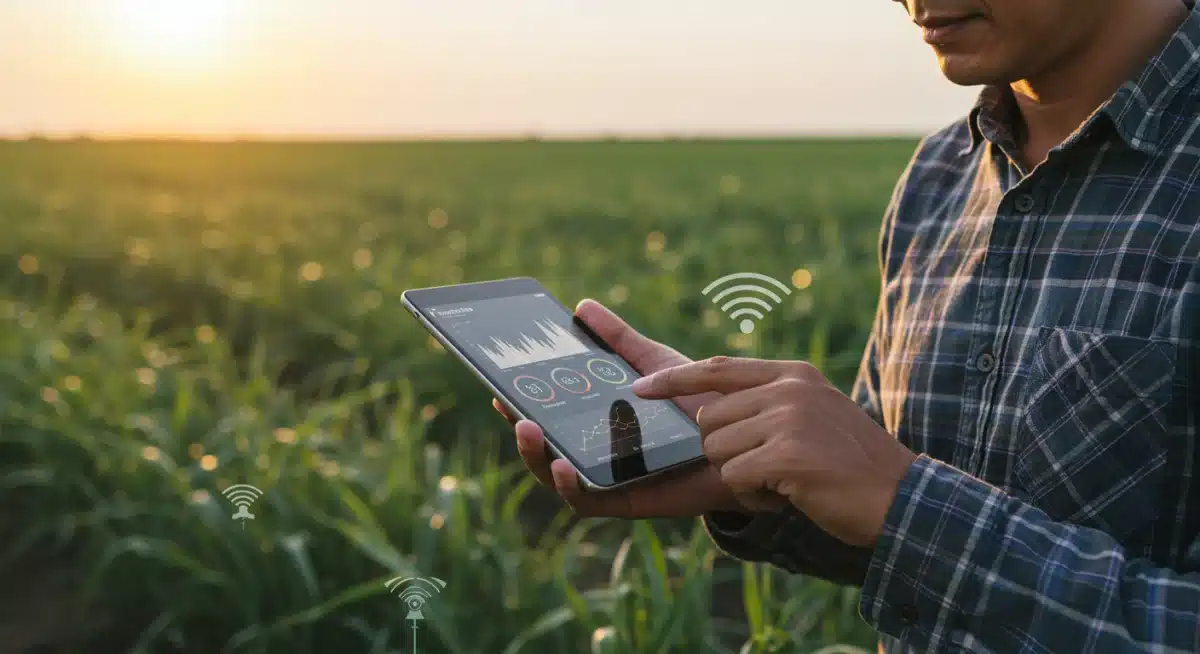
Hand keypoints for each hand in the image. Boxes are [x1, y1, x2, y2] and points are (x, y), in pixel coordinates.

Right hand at [491, 299, 771, 517]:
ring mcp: (609, 477)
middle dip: (520, 428)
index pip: (550, 415)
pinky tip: (563, 465)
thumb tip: (582, 306)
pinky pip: (588, 500)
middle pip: (545, 447)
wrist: (745, 438)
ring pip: (556, 476)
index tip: (500, 386)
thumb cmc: (699, 403)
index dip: (520, 404)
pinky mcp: (627, 501)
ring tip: (529, 430)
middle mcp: (597, 452)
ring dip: (535, 457)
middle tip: (510, 406)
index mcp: (597, 422)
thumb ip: (620, 339)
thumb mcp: (655, 364)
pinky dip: (570, 485)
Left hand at [631, 356, 918, 546]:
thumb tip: (707, 412)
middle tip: (770, 469)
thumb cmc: (851, 465)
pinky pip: (735, 477)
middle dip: (726, 453)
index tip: (641, 387)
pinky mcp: (787, 455)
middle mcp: (789, 389)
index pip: (716, 369)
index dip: (674, 379)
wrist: (900, 498)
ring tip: (787, 481)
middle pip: (709, 420)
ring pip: (717, 450)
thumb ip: (769, 404)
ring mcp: (789, 419)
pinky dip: (756, 496)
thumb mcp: (813, 415)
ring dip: (743, 477)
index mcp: (792, 375)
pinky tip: (791, 495)